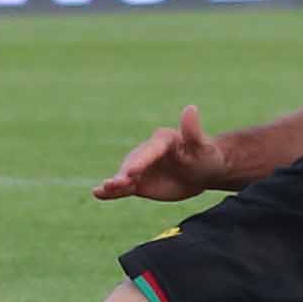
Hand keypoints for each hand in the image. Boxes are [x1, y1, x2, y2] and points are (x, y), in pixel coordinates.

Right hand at [93, 105, 227, 202]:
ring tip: (105, 188)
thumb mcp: (201, 145)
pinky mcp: (138, 183)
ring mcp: (141, 168)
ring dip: (115, 182)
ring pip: (125, 175)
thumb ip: (193, 130)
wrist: (202, 173)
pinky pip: (124, 188)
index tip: (133, 171)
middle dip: (125, 173)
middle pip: (133, 163)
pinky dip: (110, 191)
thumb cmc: (205, 156)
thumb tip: (191, 108)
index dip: (142, 161)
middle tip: (118, 183)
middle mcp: (147, 153)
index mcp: (162, 140)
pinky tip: (97, 193)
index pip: (151, 150)